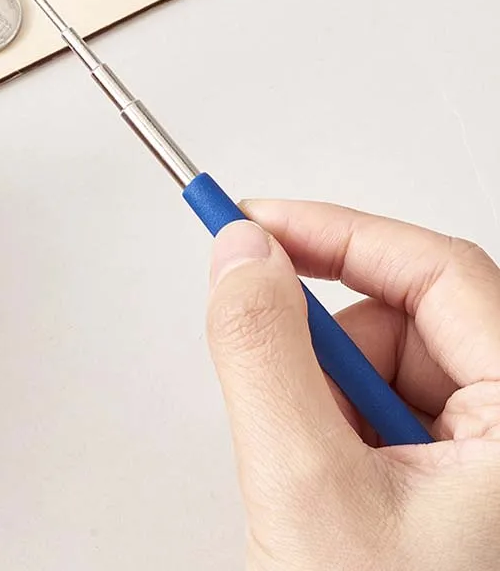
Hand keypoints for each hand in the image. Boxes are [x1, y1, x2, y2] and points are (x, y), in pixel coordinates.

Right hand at [205, 200, 499, 569]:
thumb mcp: (306, 491)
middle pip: (408, 319)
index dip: (335, 232)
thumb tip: (239, 254)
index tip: (254, 222)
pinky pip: (382, 413)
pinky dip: (335, 430)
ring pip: (387, 368)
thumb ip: (263, 353)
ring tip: (315, 477)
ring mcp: (490, 462)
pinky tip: (333, 492)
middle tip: (282, 396)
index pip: (435, 271)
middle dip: (324, 346)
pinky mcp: (454, 484)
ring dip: (326, 398)